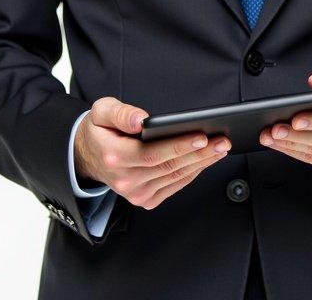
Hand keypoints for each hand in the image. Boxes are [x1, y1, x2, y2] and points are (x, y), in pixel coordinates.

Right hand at [74, 96, 230, 209]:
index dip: (179, 146)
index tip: (202, 136)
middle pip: (169, 166)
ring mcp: (134, 193)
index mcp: (113, 156)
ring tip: (220, 148)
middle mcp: (124, 179)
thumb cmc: (99, 130)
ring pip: (175, 176)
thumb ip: (121, 113)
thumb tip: (141, 120)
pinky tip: (206, 160)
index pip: (152, 153)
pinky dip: (193, 173)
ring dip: (201, 163)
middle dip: (200, 153)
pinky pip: (174, 186)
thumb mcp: (101, 112)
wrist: (88, 155)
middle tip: (223, 140)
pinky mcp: (144, 199)